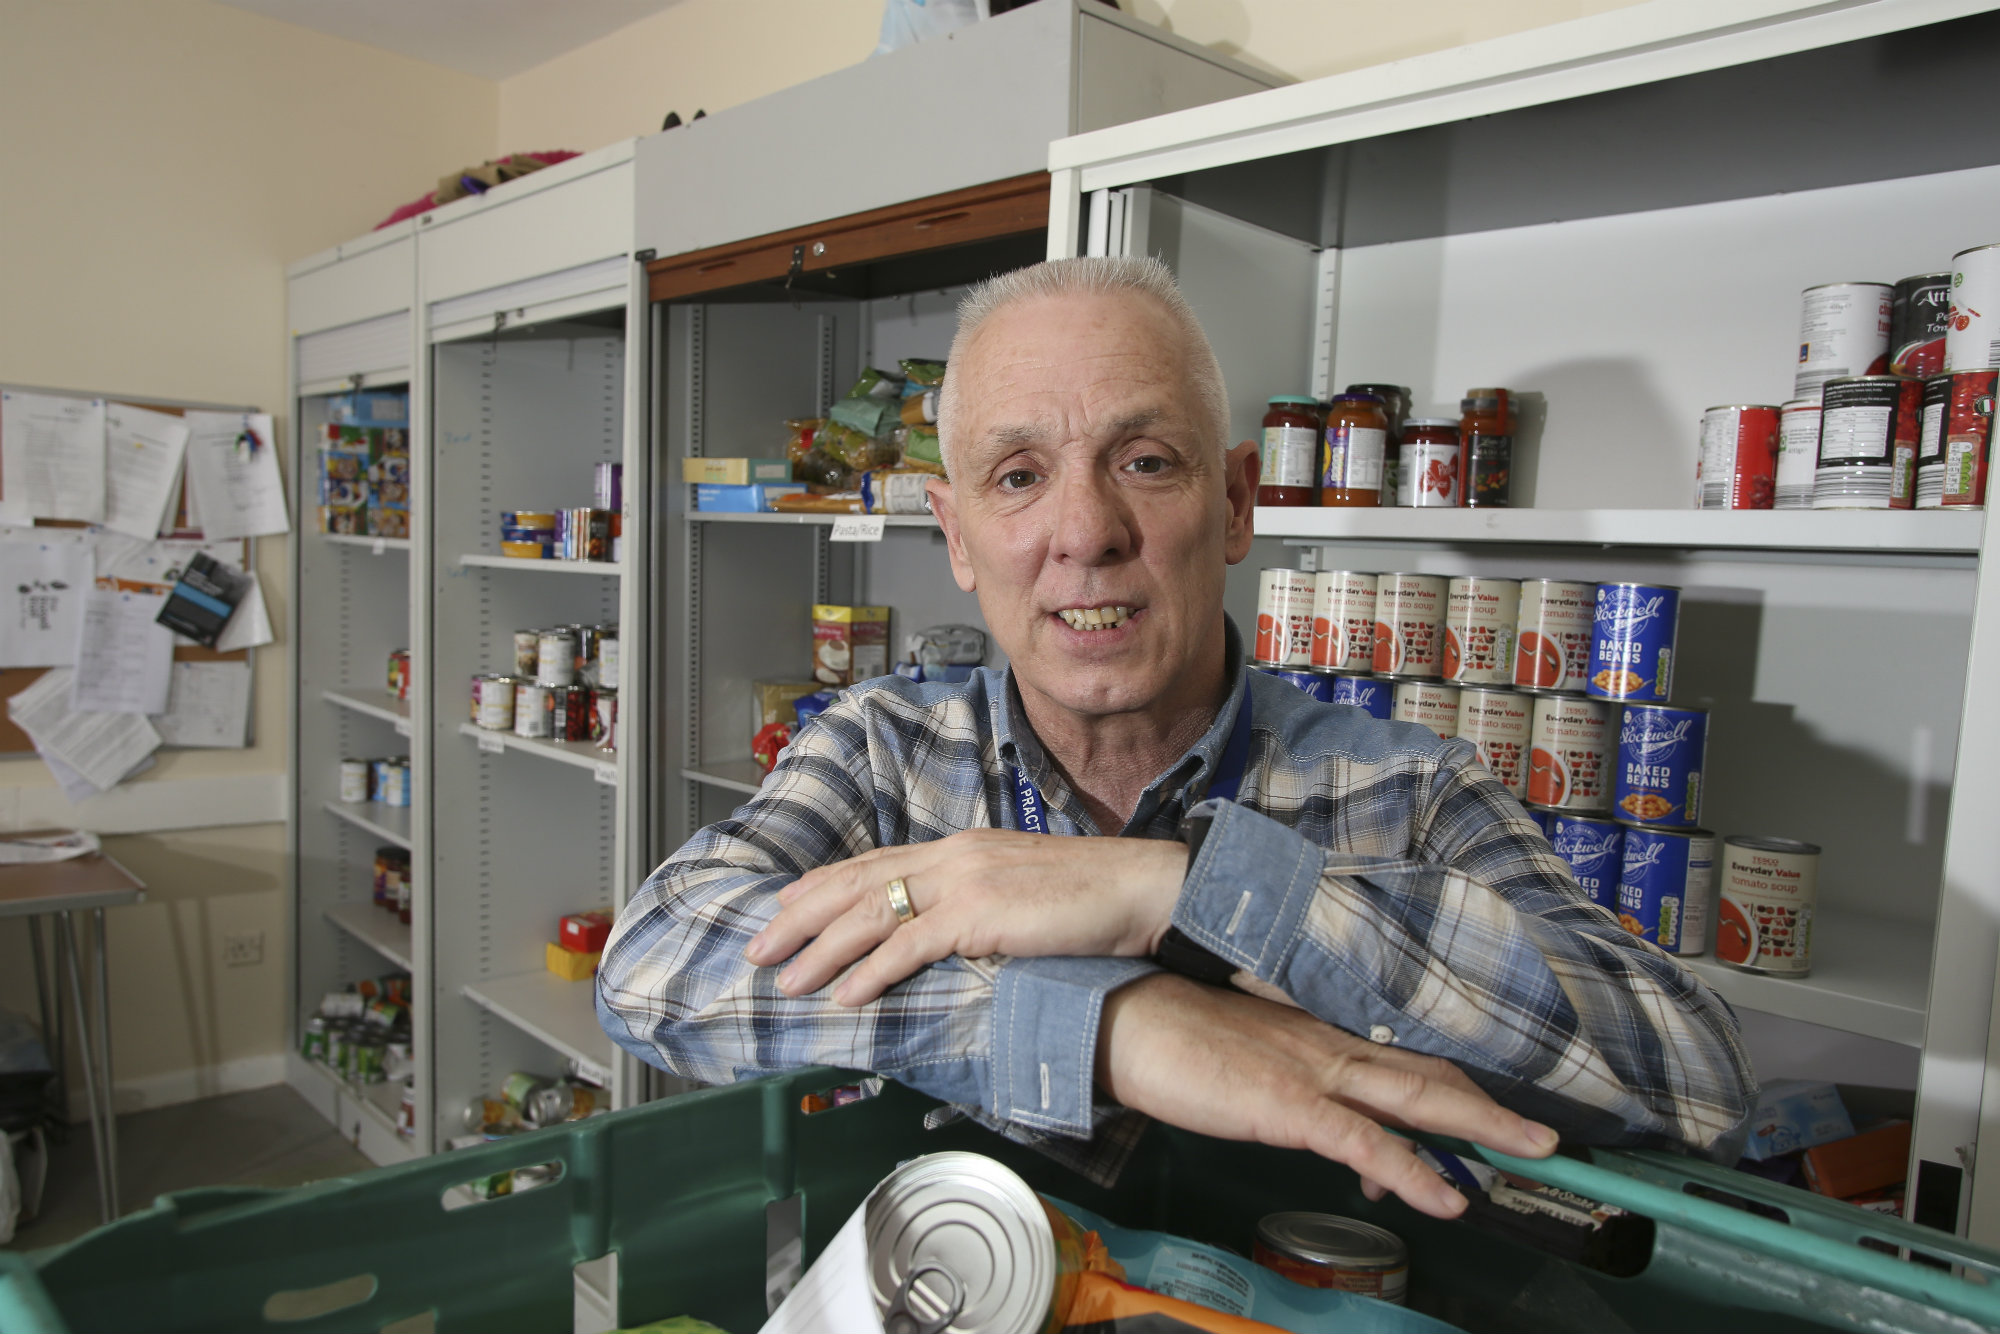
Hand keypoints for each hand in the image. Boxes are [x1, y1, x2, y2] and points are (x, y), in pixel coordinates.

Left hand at [743, 830, 1184, 1005]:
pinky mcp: (982, 915)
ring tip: (785, 979)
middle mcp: (954, 857)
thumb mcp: (1021, 889)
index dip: (823, 886)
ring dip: (821, 951)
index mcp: (962, 848)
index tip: (783, 907)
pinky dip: (871, 972)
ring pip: (871, 915)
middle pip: (857, 884)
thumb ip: (978, 902)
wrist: (1141, 888)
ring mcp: (966, 883)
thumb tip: (947, 934)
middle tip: (757, 946)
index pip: (875, 864)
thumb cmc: (1094, 897)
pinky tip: (846, 995)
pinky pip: (911, 946)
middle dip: (800, 917)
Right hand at [1096, 975, 1558, 1219]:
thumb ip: (1292, 1077)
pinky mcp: (1289, 1104)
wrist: (1126, 1016)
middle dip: (1494, 1104)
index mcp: (1319, 1030)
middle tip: (1549, 1135)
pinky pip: (1365, 1143)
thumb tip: (1324, 1116)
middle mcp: (1330, 1043)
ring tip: (1535, 1150)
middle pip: (1430, 1072)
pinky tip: (1447, 1198)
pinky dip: (1413, 1172)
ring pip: (1417, 1097)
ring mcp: (1314, 1071)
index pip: (1404, 1052)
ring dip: (1483, 1125)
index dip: (1458, 1078)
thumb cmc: (1174, 1034)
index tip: (1500, 1101)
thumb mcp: (1246, 1054)